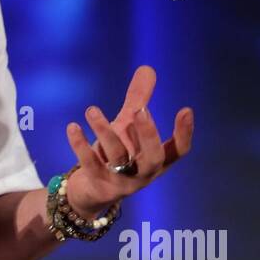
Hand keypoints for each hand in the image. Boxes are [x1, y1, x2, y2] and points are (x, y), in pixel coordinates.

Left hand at [63, 65, 194, 217]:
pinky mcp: (98, 185)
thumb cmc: (115, 155)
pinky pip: (90, 164)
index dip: (184, 133)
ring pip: (117, 158)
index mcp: (157, 160)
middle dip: (148, 135)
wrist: (90, 191)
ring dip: (104, 131)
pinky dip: (81, 145)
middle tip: (140, 111)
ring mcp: (122, 182)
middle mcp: (143, 173)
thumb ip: (138, 100)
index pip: (178, 151)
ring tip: (92, 110)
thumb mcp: (127, 127)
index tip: (186, 109)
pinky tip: (73, 127)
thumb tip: (147, 68)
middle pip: (153, 158)